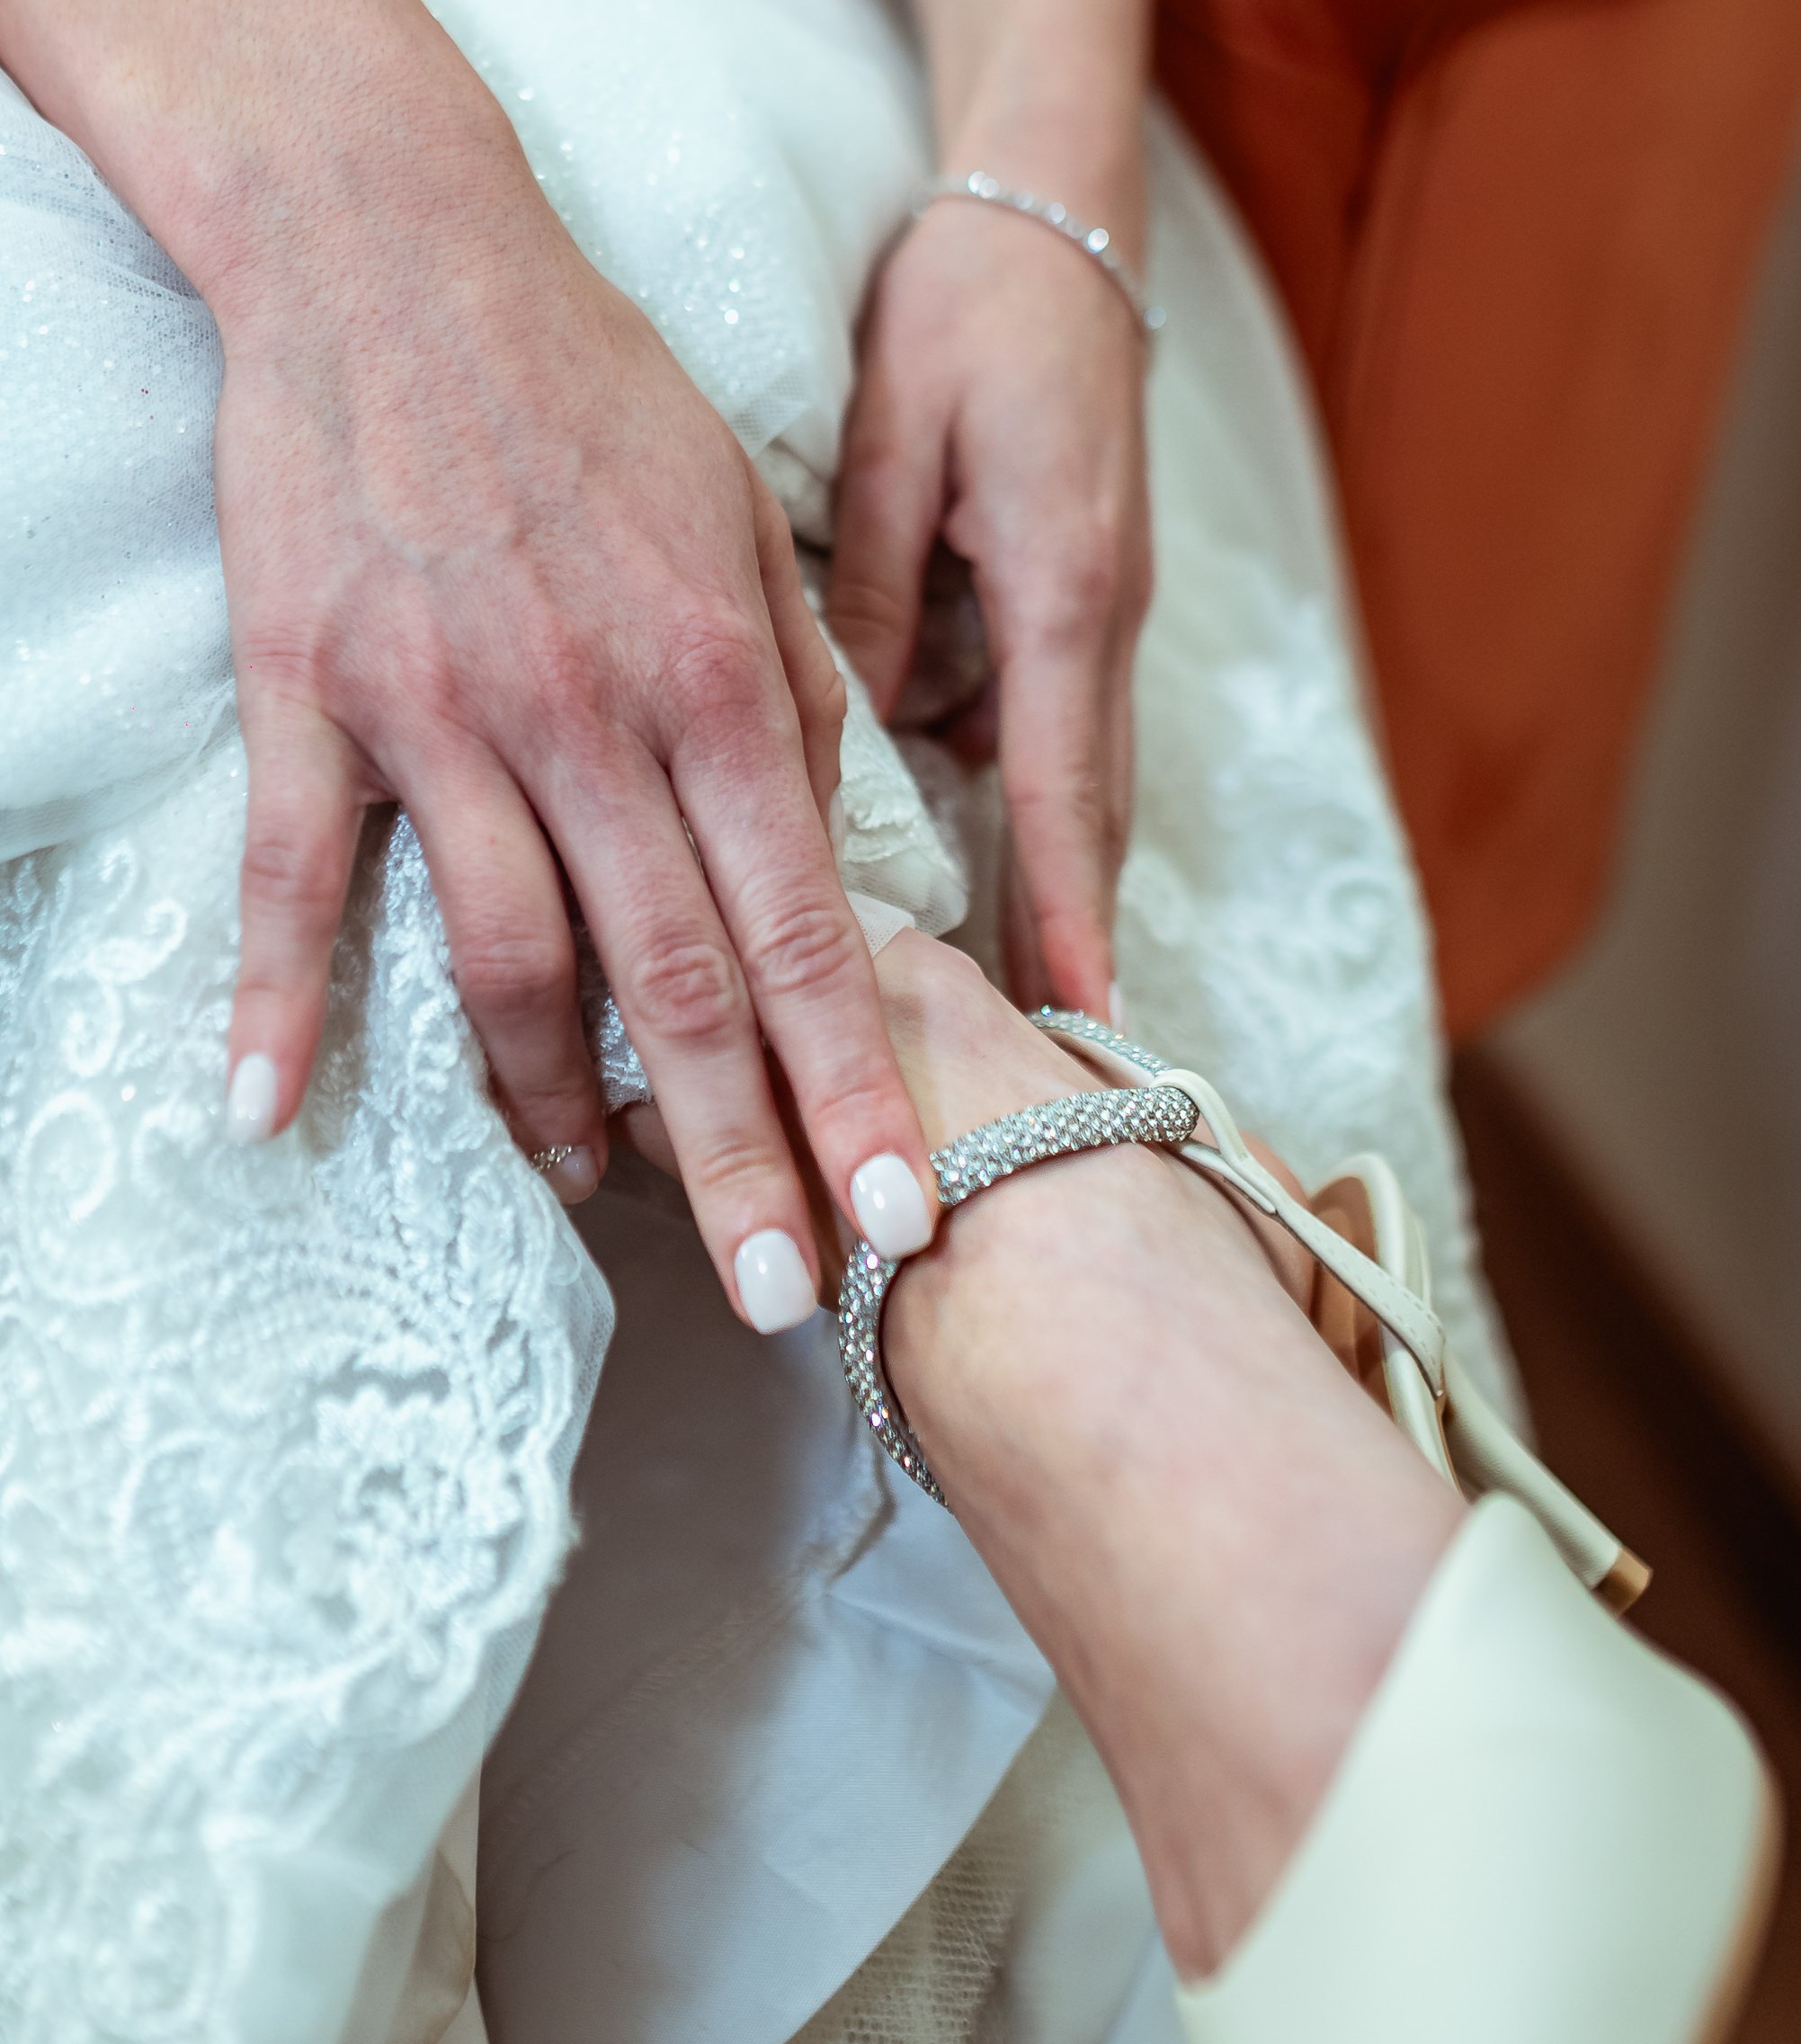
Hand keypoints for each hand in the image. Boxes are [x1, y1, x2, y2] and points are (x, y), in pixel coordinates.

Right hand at [0, 0, 936, 1328]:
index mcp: (721, 684)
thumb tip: (829, 851)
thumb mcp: (747, 525)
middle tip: (778, 1297)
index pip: (805, 937)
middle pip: (680, 986)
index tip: (898, 1219)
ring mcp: (441, 712)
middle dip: (739, 1158)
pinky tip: (262, 1106)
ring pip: (506, 959)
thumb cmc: (596, 388)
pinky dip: (272, 995)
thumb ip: (800, 700)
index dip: (854, 1093)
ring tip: (592, 1193)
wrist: (398, 243)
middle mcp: (593, 717)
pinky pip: (290, 873)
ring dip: (552, 1103)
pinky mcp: (312, 693)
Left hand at [829, 191, 1152, 1016]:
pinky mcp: (1084, 606)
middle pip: (1092, 814)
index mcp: (1063, 591)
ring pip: (1083, 781)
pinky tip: (991, 862)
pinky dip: (1037, 807)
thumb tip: (855, 737)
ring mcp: (1104, 622)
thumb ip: (874, 596)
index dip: (1068, 909)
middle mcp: (1102, 627)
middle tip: (1052, 1060)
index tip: (1077, 1013)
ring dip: (1060, 885)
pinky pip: (1058, 730)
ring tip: (1023, 1001)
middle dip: (1074, 935)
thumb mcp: (897, 442)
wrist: (1060, 221)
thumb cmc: (972, 313)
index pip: (1065, 786)